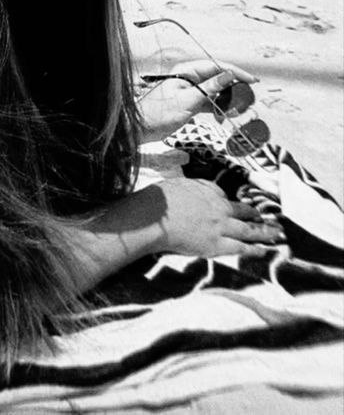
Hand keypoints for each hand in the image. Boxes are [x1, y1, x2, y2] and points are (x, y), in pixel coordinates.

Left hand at [139, 58, 257, 139]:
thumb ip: (209, 88)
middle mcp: (189, 78)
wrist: (142, 128)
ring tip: (237, 110)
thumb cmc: (159, 113)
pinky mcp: (190, 103)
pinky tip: (223, 116)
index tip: (251, 80)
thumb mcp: (187, 100)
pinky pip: (209, 102)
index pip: (216, 66)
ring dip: (226, 100)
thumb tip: (228, 75)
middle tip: (248, 98)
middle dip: (234, 87)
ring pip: (215, 91)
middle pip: (217, 78)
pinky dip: (217, 109)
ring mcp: (190, 91)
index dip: (235, 72)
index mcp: (186, 71)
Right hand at [146, 178, 284, 257]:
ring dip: (264, 232)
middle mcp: (219, 208)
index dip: (232, 203)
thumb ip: (197, 187)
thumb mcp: (180, 183)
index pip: (224, 196)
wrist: (155, 217)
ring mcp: (219, 227)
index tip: (239, 207)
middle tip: (271, 219)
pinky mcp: (215, 246)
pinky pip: (240, 248)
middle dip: (257, 215)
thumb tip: (208, 189)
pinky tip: (264, 251)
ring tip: (277, 234)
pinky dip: (254, 249)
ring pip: (248, 230)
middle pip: (243, 212)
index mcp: (209, 192)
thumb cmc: (162, 199)